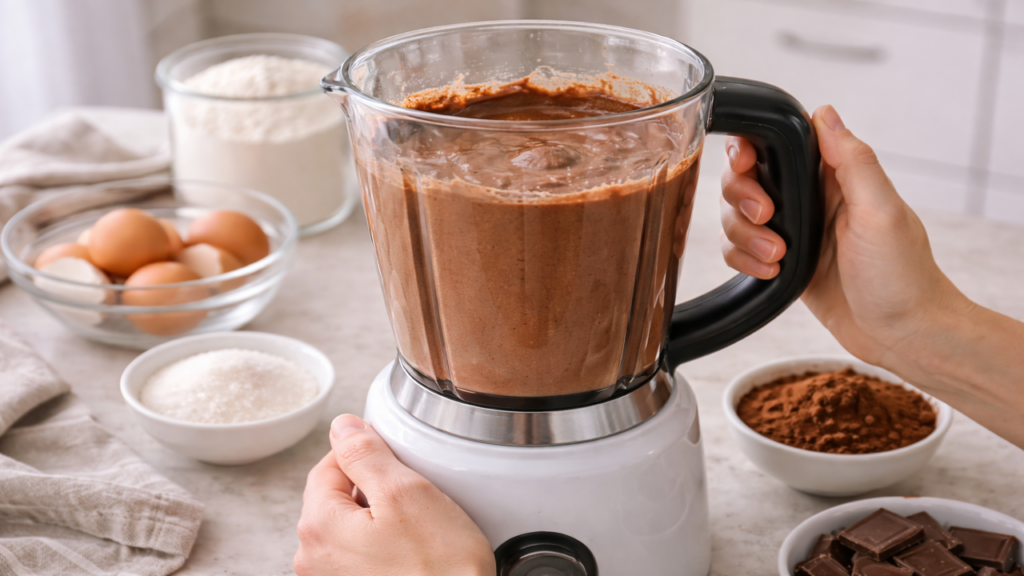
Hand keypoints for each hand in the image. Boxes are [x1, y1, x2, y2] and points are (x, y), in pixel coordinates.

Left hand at [295, 414, 494, 575]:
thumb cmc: (440, 568)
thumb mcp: (405, 492)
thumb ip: (365, 453)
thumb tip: (342, 427)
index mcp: (318, 526)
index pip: (329, 465)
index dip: (364, 453)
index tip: (395, 460)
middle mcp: (313, 558)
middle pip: (337, 496)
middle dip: (372, 488)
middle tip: (413, 497)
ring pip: (350, 525)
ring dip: (379, 518)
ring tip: (415, 529)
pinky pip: (360, 553)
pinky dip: (382, 545)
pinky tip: (410, 552)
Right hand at [719, 104, 971, 369]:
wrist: (902, 336)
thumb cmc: (903, 276)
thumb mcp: (881, 212)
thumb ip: (854, 160)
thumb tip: (824, 112)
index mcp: (835, 175)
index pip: (778, 142)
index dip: (750, 149)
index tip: (746, 166)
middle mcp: (810, 198)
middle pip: (744, 177)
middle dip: (742, 199)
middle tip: (767, 220)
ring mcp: (793, 230)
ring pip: (735, 215)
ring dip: (744, 236)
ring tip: (776, 257)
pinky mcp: (780, 262)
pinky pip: (738, 249)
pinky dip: (743, 260)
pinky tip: (771, 273)